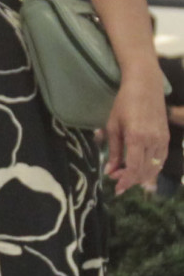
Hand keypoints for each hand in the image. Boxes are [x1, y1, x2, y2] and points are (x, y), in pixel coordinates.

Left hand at [105, 70, 170, 195]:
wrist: (145, 86)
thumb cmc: (124, 103)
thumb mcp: (113, 126)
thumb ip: (113, 150)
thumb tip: (110, 171)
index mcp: (136, 138)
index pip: (133, 168)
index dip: (125, 181)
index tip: (117, 189)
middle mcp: (152, 141)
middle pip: (144, 170)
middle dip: (130, 179)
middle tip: (116, 179)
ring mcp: (162, 139)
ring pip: (154, 167)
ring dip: (140, 176)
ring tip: (126, 175)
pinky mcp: (166, 137)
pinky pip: (161, 160)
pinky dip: (152, 168)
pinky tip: (142, 169)